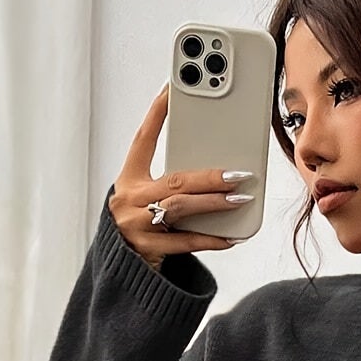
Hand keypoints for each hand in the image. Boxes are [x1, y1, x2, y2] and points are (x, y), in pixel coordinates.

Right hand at [108, 83, 252, 265]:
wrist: (121, 271)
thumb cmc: (139, 228)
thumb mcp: (146, 200)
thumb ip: (169, 184)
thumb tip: (215, 171)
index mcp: (128, 180)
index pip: (143, 139)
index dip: (157, 113)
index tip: (172, 88)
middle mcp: (128, 199)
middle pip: (174, 179)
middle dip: (209, 175)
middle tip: (238, 173)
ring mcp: (136, 226)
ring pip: (179, 207)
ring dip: (212, 202)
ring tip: (239, 199)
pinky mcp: (148, 250)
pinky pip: (185, 242)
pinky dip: (210, 238)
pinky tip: (230, 236)